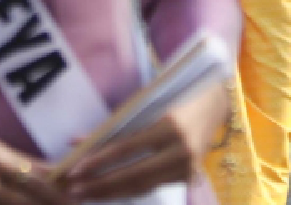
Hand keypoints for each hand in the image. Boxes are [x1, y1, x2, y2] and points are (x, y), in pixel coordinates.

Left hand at [58, 81, 228, 200]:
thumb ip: (115, 125)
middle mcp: (180, 149)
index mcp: (169, 126)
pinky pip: (153, 186)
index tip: (75, 170)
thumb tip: (77, 142)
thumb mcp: (147, 104)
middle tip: (73, 191)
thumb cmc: (176, 96)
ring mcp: (187, 166)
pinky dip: (129, 190)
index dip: (99, 160)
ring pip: (142, 186)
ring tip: (86, 195)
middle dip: (100, 185)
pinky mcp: (189, 176)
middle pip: (133, 175)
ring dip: (110, 193)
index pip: (127, 147)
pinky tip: (110, 192)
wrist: (216, 103)